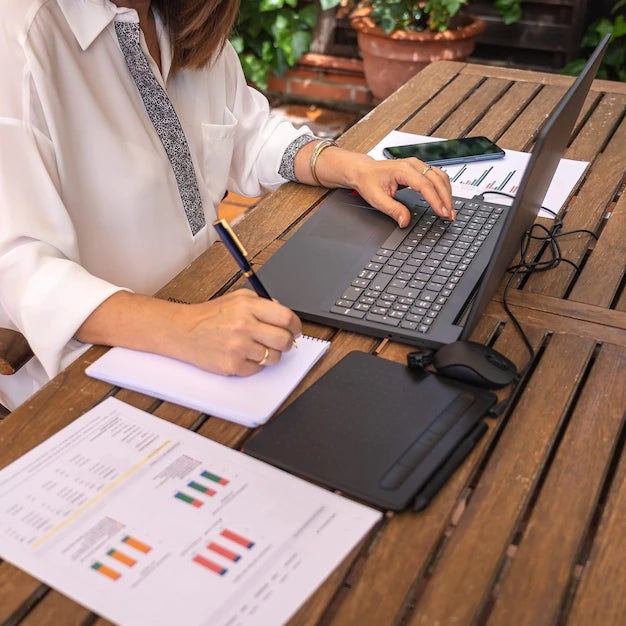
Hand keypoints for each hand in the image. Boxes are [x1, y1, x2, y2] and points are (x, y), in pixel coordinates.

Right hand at [176, 290, 301, 375]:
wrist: (184, 330)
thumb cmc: (210, 315)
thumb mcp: (238, 298)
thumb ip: (263, 303)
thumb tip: (285, 316)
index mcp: (249, 306)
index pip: (286, 318)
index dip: (296, 326)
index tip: (295, 330)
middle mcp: (244, 325)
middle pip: (284, 340)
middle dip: (287, 343)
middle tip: (282, 342)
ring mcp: (239, 347)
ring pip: (274, 357)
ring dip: (270, 354)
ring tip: (258, 348)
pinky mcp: (232, 364)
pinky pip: (258, 369)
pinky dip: (254, 364)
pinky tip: (243, 354)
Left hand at [293, 144, 453, 226]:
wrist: (363, 171)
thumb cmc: (368, 181)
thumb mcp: (377, 199)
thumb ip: (393, 210)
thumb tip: (405, 221)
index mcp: (403, 170)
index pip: (425, 185)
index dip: (435, 200)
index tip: (442, 212)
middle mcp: (413, 164)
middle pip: (437, 180)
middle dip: (446, 199)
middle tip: (450, 215)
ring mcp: (418, 165)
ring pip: (440, 177)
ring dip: (447, 193)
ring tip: (450, 210)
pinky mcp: (420, 169)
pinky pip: (437, 177)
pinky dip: (443, 189)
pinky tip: (445, 200)